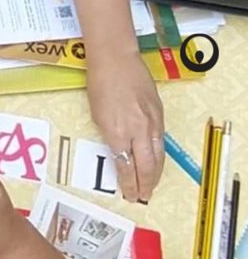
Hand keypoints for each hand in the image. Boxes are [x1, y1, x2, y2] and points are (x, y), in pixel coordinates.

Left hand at [86, 51, 164, 202]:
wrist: (117, 61)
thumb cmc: (100, 86)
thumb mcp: (98, 117)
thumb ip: (110, 136)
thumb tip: (118, 151)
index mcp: (118, 132)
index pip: (125, 166)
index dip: (128, 183)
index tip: (129, 194)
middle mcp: (137, 129)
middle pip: (145, 165)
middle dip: (145, 184)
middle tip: (143, 197)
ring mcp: (151, 121)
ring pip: (157, 154)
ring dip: (155, 173)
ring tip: (152, 187)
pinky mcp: (159, 113)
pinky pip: (160, 140)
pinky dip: (159, 156)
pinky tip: (157, 163)